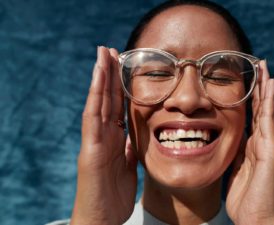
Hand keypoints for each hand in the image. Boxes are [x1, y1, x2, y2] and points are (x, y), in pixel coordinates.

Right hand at [71, 47, 137, 224]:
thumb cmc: (113, 196)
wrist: (101, 220)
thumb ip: (130, 147)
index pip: (117, 106)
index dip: (120, 85)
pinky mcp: (89, 151)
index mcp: (113, 139)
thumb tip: (138, 133)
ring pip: (97, 103)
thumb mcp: (128, 166)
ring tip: (103, 54)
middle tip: (111, 49)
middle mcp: (102, 136)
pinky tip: (97, 78)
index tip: (124, 64)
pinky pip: (92, 119)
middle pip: (106, 99)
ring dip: (100, 78)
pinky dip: (94, 97)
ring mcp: (94, 142)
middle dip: (109, 74)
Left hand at [226, 60, 273, 224]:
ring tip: (266, 68)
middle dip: (260, 86)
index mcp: (252, 145)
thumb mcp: (235, 168)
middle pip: (261, 108)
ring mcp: (269, 145)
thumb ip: (235, 152)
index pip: (252, 115)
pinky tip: (270, 87)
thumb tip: (229, 137)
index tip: (247, 77)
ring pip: (267, 111)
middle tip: (259, 64)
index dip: (250, 96)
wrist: (253, 218)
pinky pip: (269, 123)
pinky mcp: (272, 152)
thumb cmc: (244, 197)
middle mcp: (263, 142)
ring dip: (266, 88)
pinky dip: (269, 103)